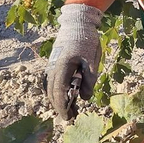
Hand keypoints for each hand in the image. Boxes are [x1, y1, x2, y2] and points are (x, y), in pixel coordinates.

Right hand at [47, 3, 102, 121]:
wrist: (77, 24)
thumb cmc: (87, 41)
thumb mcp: (92, 60)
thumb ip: (89, 79)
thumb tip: (85, 98)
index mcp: (63, 67)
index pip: (60, 91)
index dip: (63, 106)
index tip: (68, 118)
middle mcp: (53, 68)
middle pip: (52, 92)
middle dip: (60, 107)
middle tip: (71, 118)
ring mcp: (51, 66)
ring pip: (50, 88)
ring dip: (58, 100)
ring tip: (69, 110)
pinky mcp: (53, 64)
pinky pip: (50, 82)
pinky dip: (55, 91)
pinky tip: (64, 96)